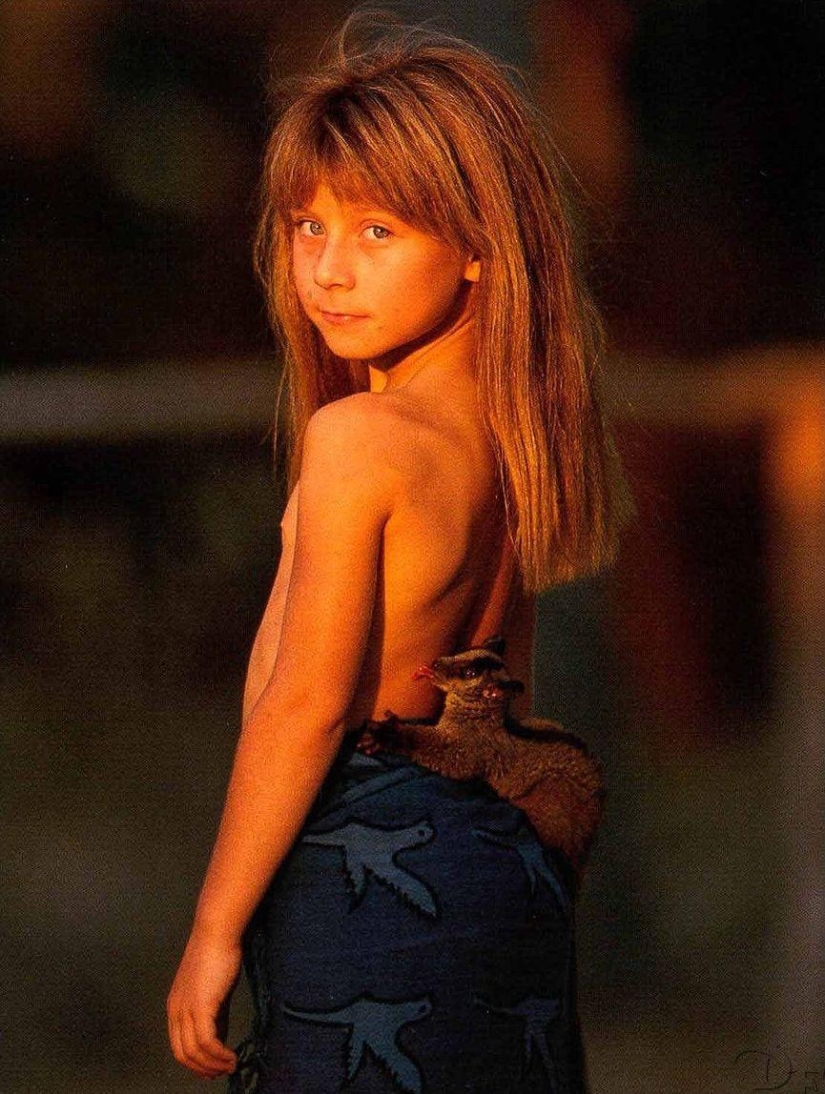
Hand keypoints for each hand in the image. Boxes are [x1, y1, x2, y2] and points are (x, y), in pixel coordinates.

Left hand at [167, 931, 241, 1078]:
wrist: (217, 933)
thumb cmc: (217, 955)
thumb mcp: (212, 991)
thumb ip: (214, 1015)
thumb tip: (219, 1038)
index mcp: (175, 1006)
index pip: (178, 1045)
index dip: (195, 1062)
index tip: (212, 1068)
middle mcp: (176, 1011)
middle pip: (183, 1054)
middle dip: (203, 1068)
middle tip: (222, 1072)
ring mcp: (186, 1010)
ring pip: (194, 1052)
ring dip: (214, 1065)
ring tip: (231, 1066)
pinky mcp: (200, 1007)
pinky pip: (207, 1042)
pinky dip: (219, 1055)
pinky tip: (232, 1056)